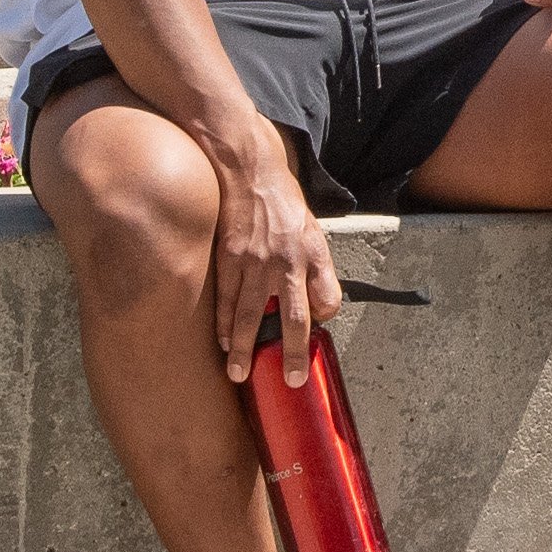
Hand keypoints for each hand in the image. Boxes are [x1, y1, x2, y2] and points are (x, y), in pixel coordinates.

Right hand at [204, 128, 342, 381]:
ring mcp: (256, 262)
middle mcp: (289, 262)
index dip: (326, 318)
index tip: (318, 333)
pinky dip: (223, 324)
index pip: (329, 298)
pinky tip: (222, 341)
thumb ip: (316, 267)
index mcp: (314, 254)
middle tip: (292, 381)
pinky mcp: (229, 258)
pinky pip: (226, 299)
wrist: (250, 171)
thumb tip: (319, 307)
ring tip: (238, 374)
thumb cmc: (282, 204)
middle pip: (294, 318)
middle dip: (293, 354)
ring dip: (244, 349)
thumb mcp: (312, 229)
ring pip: (251, 316)